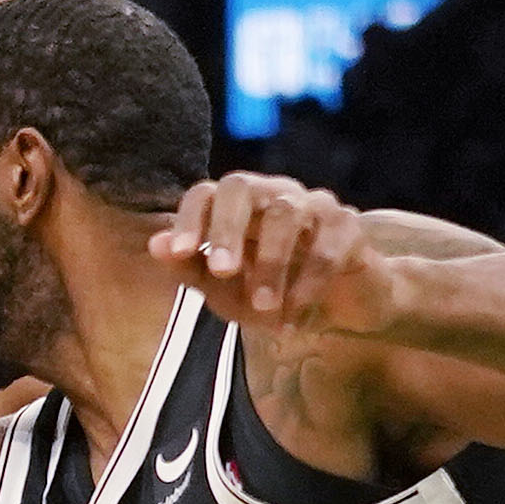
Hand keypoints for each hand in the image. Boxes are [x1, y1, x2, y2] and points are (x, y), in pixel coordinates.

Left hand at [152, 173, 401, 335]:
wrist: (338, 310)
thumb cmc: (272, 294)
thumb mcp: (226, 291)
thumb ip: (192, 269)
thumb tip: (155, 246)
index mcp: (238, 207)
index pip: (205, 193)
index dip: (189, 218)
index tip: (179, 253)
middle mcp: (273, 194)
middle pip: (242, 186)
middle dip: (227, 229)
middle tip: (223, 272)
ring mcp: (313, 204)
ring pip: (286, 214)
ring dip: (271, 265)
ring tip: (264, 309)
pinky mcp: (348, 226)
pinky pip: (327, 247)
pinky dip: (307, 284)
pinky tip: (295, 316)